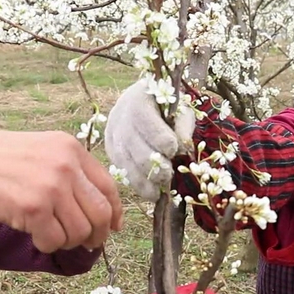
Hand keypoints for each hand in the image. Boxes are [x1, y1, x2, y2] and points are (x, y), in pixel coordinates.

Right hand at [0, 129, 123, 252]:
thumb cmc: (1, 163)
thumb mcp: (42, 152)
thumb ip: (72, 171)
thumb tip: (106, 209)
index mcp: (70, 147)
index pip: (109, 187)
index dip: (114, 213)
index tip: (112, 227)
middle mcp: (65, 164)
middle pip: (101, 214)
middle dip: (96, 235)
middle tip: (85, 243)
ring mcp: (51, 186)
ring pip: (80, 232)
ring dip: (67, 241)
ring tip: (50, 234)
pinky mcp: (34, 208)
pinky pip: (55, 241)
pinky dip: (47, 245)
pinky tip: (34, 235)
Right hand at [104, 77, 195, 200]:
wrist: (139, 99)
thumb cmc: (166, 105)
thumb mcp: (179, 107)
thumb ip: (183, 125)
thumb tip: (184, 149)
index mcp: (139, 102)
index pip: (150, 128)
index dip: (165, 143)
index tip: (175, 150)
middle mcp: (120, 119)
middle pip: (136, 150)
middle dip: (154, 168)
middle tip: (169, 176)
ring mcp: (112, 136)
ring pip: (127, 165)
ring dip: (144, 183)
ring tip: (160, 194)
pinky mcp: (110, 150)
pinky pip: (121, 171)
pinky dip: (136, 184)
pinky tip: (150, 191)